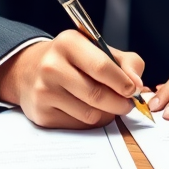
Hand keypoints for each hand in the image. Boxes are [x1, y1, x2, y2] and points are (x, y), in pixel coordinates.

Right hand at [0, 30, 144, 129]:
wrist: (30, 70)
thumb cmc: (73, 59)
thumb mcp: (99, 49)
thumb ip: (127, 62)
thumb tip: (137, 84)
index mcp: (68, 43)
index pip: (101, 66)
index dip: (123, 82)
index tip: (133, 89)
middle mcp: (51, 66)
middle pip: (97, 94)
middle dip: (119, 103)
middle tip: (127, 103)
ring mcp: (44, 91)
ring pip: (90, 114)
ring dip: (106, 113)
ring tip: (108, 105)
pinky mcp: (41, 114)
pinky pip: (78, 125)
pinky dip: (91, 121)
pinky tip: (88, 109)